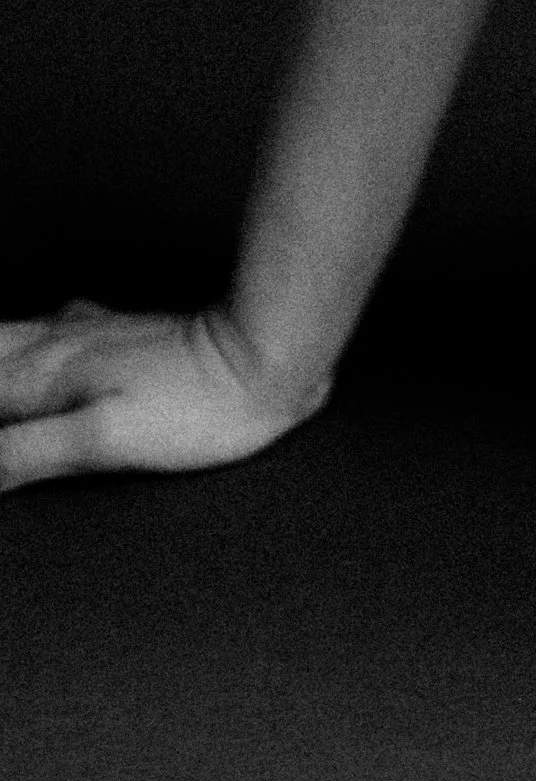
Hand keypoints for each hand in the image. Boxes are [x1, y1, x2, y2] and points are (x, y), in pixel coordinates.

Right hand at [0, 301, 330, 491]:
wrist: (263, 354)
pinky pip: (45, 328)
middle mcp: (57, 344)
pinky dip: (19, 345)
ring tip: (1, 387)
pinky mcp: (116, 329)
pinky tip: (33, 349)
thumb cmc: (192, 408)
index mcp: (45, 374)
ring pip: (10, 335)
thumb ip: (25, 452)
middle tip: (3, 419)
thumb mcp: (103, 441)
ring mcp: (88, 331)